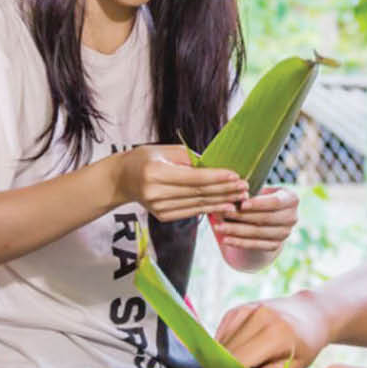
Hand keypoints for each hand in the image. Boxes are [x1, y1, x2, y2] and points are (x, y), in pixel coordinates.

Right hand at [115, 145, 246, 221]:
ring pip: (197, 205)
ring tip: (240, 198)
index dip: (216, 178)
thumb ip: (190, 159)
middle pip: (198, 193)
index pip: (193, 177)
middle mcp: (155, 193)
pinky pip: (191, 212)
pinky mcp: (162, 216)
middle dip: (224, 190)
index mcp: (155, 172)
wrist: (122, 179)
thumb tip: (217, 166)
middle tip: (244, 187)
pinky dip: (209, 209)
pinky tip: (225, 206)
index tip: (235, 175)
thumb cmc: (145, 158)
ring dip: (221, 202)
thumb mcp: (165, 150)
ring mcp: (158, 208)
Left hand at [213, 187, 299, 268]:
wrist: (266, 217)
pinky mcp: (276, 245)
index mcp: (292, 199)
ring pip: (259, 233)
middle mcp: (292, 217)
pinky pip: (256, 245)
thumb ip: (248, 193)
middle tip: (224, 214)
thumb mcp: (258, 191)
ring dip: (237, 231)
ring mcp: (285, 233)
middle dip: (243, 216)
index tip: (241, 204)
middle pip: (266, 218)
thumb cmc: (259, 198)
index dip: (258, 204)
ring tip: (219, 227)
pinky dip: (239, 242)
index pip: (275, 202)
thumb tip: (233, 196)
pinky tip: (225, 239)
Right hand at [217, 294, 331, 367]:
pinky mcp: (236, 310)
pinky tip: (246, 350)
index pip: (238, 364)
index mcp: (275, 334)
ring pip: (220, 347)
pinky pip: (220, 337)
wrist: (310, 314)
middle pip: (226, 355)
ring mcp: (245, 310)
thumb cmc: (304, 347)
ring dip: (226, 360)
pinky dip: (226, 348)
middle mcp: (258, 317)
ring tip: (252, 361)